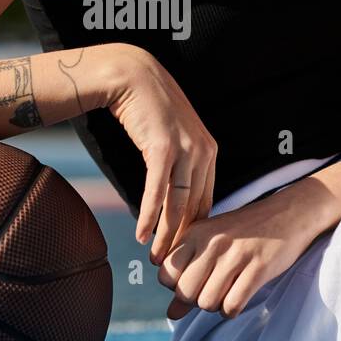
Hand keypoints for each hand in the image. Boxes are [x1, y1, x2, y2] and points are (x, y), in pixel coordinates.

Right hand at [103, 43, 217, 261]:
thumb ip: (178, 163)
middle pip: (194, 207)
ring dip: (165, 234)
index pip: (206, 200)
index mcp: (209, 151)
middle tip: (171, 266)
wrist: (131, 75)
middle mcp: (203, 151)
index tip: (184, 252)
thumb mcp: (172, 136)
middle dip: (182, 240)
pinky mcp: (163, 147)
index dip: (195, 229)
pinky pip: (157, 191)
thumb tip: (172, 194)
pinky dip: (149, 215)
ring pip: (178, 204)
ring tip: (155, 257)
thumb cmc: (148, 107)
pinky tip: (141, 234)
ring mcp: (185, 149)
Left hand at [157, 177, 332, 320]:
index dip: (176, 286)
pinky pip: (232, 305)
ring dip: (216, 305)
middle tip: (211, 289)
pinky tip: (239, 296)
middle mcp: (212, 242)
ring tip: (228, 291)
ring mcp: (236, 255)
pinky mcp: (259, 268)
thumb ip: (188, 275)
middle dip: (195, 300)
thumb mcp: (211, 244)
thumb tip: (171, 313)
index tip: (193, 281)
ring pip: (207, 302)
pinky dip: (232, 310)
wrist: (287, 214)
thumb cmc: (244, 232)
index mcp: (196, 232)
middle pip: (185, 292)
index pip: (166, 274)